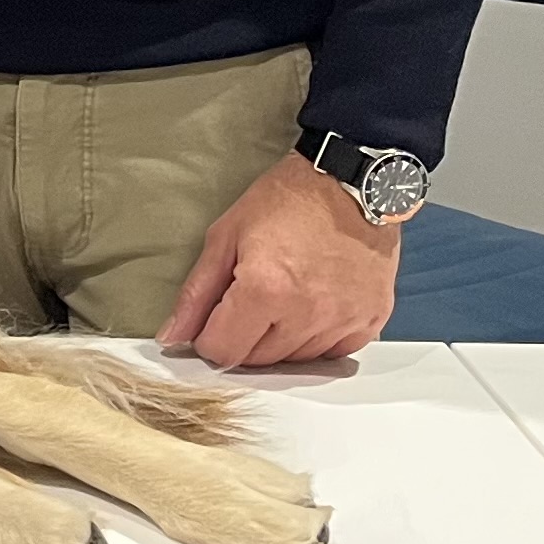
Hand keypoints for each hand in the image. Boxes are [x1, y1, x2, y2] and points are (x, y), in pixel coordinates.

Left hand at [161, 154, 401, 369]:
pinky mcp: (370, 319)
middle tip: (250, 299)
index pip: (223, 351)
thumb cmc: (287, 201)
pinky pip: (333, 353)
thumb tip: (173, 336)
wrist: (350, 182)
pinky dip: (317, 338)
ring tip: (284, 295)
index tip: (214, 321)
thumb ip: (197, 293)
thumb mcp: (227, 236)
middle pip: (258, 361)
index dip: (210, 339)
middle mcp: (307, 313)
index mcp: (265, 290)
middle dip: (244, 337)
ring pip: (295, 361)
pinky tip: (313, 304)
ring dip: (281, 339)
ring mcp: (343, 319)